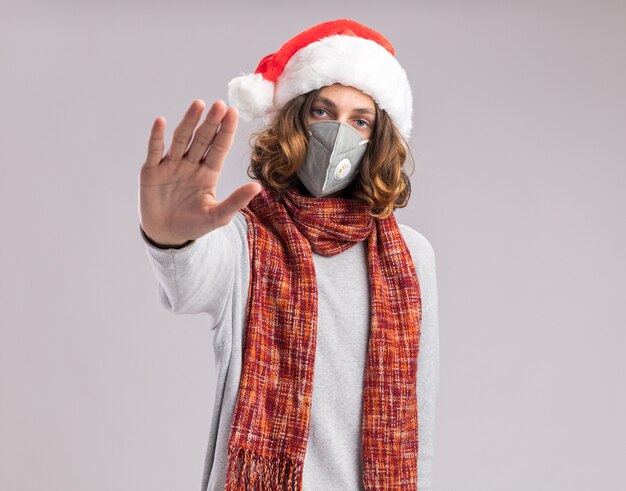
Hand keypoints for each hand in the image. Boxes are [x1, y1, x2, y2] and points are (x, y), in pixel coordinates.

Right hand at [138, 99, 261, 246]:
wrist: (167, 236)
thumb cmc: (194, 225)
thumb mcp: (218, 216)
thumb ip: (236, 201)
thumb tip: (258, 187)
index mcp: (209, 172)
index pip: (219, 147)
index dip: (226, 131)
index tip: (233, 112)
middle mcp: (191, 164)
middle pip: (202, 139)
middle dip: (210, 122)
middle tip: (219, 104)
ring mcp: (171, 165)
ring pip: (181, 139)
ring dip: (188, 122)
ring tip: (198, 105)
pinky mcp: (152, 171)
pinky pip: (155, 151)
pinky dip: (157, 137)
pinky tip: (161, 122)